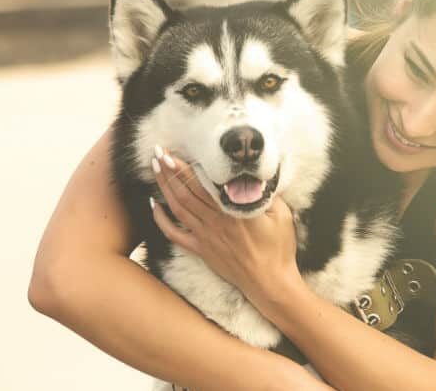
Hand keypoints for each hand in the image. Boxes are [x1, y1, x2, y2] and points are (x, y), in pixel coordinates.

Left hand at [149, 146, 301, 305]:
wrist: (271, 282)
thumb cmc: (278, 248)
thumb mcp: (281, 214)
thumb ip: (265, 193)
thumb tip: (256, 175)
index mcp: (233, 210)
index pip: (202, 185)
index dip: (184, 169)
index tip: (172, 154)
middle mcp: (215, 222)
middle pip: (184, 193)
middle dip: (169, 172)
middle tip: (157, 153)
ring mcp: (206, 237)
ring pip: (177, 208)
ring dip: (164, 188)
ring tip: (155, 169)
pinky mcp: (202, 250)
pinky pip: (175, 235)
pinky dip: (161, 220)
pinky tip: (154, 206)